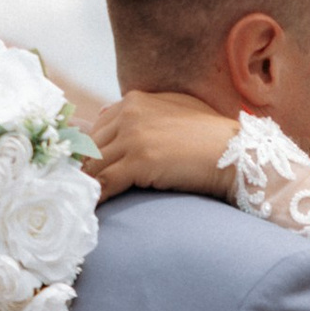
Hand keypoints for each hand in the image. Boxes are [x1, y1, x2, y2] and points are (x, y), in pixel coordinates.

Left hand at [88, 92, 240, 203]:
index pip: (97, 129)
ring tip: (77, 203)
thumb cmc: (212, 138)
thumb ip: (145, 114)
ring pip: (95, 165)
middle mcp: (130, 113)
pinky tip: (90, 209)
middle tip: (74, 192)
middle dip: (83, 171)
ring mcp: (134, 136)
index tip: (84, 174)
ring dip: (85, 186)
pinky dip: (95, 197)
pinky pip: (105, 182)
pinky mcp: (140, 160)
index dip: (89, 154)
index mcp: (134, 101)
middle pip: (91, 147)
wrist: (235, 153)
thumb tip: (112, 118)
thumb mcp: (175, 113)